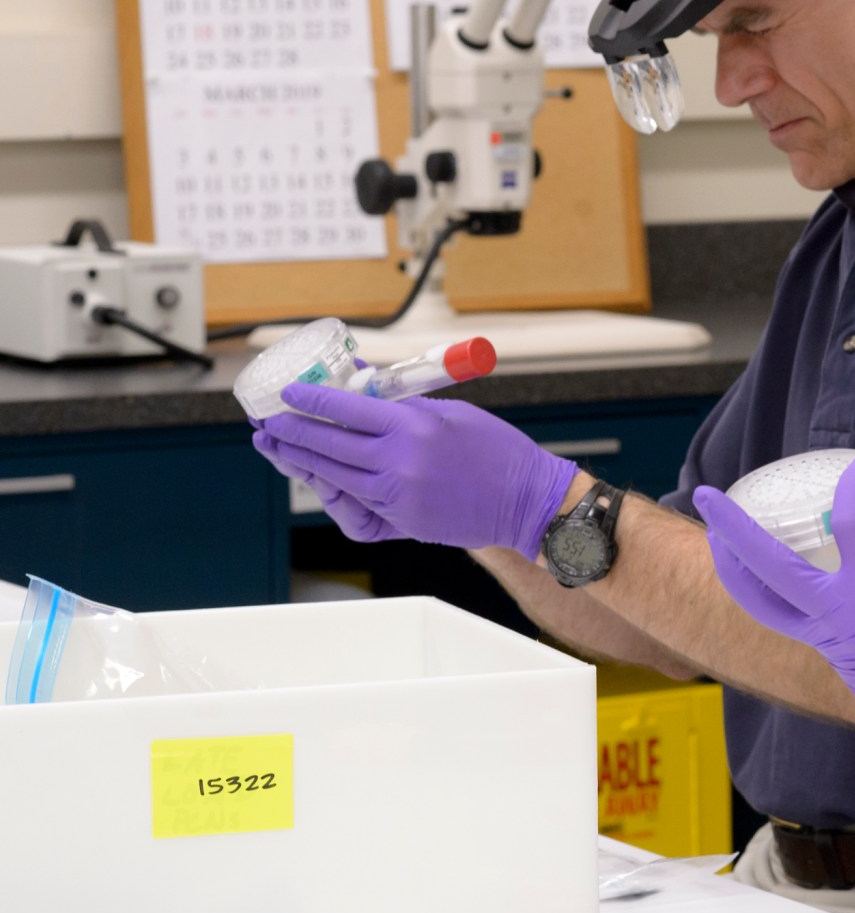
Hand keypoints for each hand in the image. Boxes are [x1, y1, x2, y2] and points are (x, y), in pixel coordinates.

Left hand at [253, 383, 577, 557]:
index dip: (310, 399)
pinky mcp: (402, 521)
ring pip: (333, 476)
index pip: (344, 408)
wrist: (528, 502)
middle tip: (268, 421)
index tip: (290, 393)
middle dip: (292, 431)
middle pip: (328, 444)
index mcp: (413, 427)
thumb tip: (364, 391)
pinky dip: (334, 485)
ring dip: (302, 460)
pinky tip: (320, 474)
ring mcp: (398, 496)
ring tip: (280, 447)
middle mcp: (399, 462)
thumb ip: (404, 406)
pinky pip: (356, 501)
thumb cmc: (498, 452)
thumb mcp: (452, 413)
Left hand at [693, 444, 854, 778]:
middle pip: (768, 570)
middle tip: (709, 496)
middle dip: (733, 530)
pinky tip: (788, 574)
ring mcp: (835, 647)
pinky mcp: (841, 663)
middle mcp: (841, 622)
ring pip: (767, 606)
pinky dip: (783, 593)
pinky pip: (797, 622)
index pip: (848, 522)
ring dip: (738, 571)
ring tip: (720, 539)